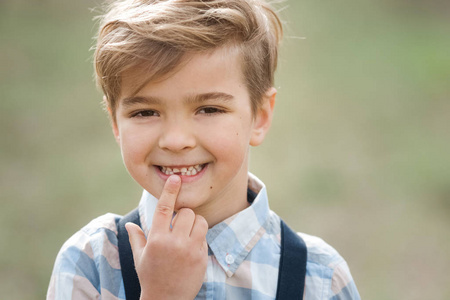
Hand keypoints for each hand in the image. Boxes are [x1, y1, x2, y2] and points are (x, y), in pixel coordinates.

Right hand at [125, 175, 207, 299]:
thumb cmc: (151, 277)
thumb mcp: (140, 258)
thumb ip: (136, 238)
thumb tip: (128, 224)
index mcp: (157, 239)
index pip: (164, 208)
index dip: (170, 191)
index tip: (176, 178)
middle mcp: (174, 242)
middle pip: (186, 212)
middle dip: (183, 215)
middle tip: (179, 225)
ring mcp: (190, 249)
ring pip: (200, 221)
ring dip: (194, 223)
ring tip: (187, 234)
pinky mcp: (202, 256)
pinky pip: (204, 236)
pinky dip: (199, 238)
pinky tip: (191, 249)